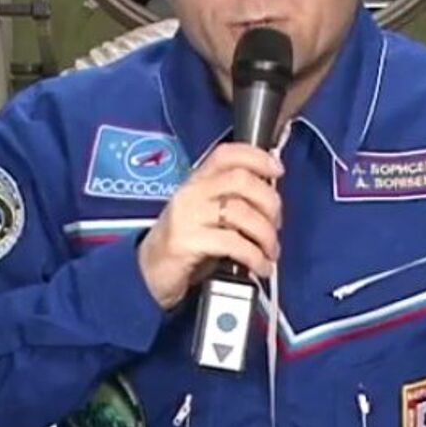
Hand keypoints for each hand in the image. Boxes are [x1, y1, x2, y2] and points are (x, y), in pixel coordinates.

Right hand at [137, 144, 283, 309]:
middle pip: (241, 180)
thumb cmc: (185, 242)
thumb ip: (233, 200)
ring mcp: (187, 216)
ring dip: (265, 234)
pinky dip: (254, 256)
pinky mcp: (186, 242)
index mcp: (197, 181)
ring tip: (270, 252)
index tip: (277, 170)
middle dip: (270, 202)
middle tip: (276, 225)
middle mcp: (191, 193)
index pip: (227, 154)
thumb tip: (271, 197)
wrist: (148, 272)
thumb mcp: (206, 214)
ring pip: (240, 212)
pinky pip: (232, 243)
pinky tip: (259, 266)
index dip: (257, 157)